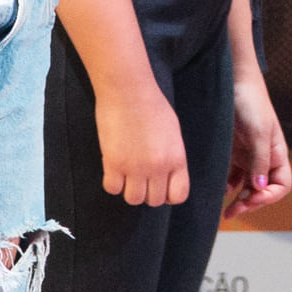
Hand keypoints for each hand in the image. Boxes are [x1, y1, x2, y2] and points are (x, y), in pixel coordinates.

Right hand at [95, 79, 191, 205]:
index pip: (179, 195)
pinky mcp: (113, 163)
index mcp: (177, 158)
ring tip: (126, 174)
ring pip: (133, 199)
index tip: (159, 187)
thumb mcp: (172, 133)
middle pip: (154, 201)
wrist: (128, 91)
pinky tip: (113, 169)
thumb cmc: (152, 106)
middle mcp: (159, 167)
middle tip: (139, 177)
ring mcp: (135, 167)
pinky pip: (112, 189)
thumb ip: (171, 156)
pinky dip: (112, 182)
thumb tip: (166, 176)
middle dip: (147, 192)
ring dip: (129, 189)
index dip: (168, 195)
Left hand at [226, 75, 291, 216]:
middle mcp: (264, 158)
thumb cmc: (251, 104)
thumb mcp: (258, 132)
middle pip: (263, 190)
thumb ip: (260, 160)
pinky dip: (227, 186)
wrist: (233, 81)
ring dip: (239, 198)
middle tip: (232, 211)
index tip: (250, 198)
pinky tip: (219, 189)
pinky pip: (232, 176)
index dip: (268, 197)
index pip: (281, 185)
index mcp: (277, 154)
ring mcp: (248, 156)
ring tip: (225, 208)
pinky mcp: (233, 152)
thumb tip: (259, 188)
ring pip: (247, 186)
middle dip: (250, 203)